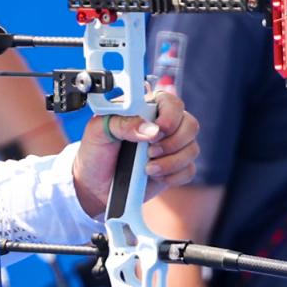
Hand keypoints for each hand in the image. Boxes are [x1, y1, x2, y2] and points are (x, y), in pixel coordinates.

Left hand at [72, 90, 198, 217]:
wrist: (94, 184)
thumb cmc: (95, 152)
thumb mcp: (98, 131)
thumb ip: (122, 123)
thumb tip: (150, 129)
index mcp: (146, 109)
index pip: (172, 102)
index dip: (170, 116)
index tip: (158, 130)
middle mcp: (163, 126)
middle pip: (190, 125)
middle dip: (173, 142)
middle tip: (150, 152)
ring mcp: (172, 147)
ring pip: (192, 149)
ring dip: (171, 162)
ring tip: (147, 168)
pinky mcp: (175, 168)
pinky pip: (188, 170)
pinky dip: (173, 176)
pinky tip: (154, 176)